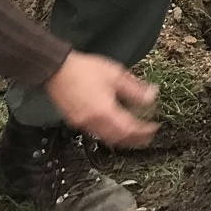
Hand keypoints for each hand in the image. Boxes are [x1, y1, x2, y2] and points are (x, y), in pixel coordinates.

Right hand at [43, 51, 158, 147]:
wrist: (56, 70)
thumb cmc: (84, 70)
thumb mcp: (115, 75)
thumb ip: (134, 88)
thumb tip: (151, 96)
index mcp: (104, 111)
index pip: (128, 128)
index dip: (143, 131)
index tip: (154, 128)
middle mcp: (92, 122)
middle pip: (117, 139)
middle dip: (134, 140)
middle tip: (147, 137)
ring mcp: (82, 123)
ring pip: (106, 138)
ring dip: (122, 140)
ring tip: (134, 136)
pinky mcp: (75, 121)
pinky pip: (96, 133)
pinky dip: (109, 135)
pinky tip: (115, 128)